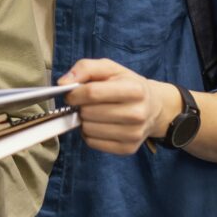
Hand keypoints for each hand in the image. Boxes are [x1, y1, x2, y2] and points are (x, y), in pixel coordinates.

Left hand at [59, 58, 178, 154]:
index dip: (74, 93)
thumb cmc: (126, 84)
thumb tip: (63, 83)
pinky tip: (98, 125)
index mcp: (134, 90)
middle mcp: (138, 113)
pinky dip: (89, 134)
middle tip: (86, 103)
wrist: (153, 107)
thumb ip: (85, 68)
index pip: (92, 93)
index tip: (71, 94)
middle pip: (88, 112)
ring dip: (84, 120)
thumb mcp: (110, 68)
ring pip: (88, 129)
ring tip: (94, 113)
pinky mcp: (128, 148)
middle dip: (80, 106)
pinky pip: (93, 143)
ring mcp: (134, 134)